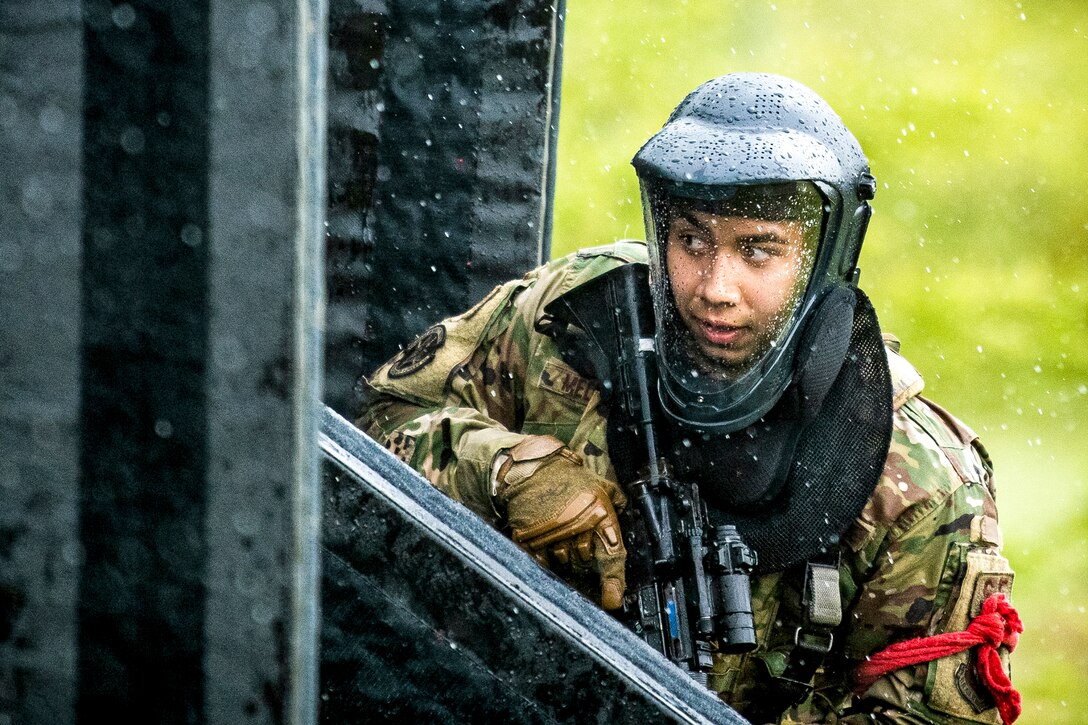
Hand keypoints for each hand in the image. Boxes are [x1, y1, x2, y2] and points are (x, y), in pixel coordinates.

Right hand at [495, 436, 627, 609]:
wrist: (533, 470)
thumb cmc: (568, 479)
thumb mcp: (601, 486)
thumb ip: (617, 503)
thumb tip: (631, 515)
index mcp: (599, 515)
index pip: (611, 555)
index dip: (613, 582)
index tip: (612, 601)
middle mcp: (577, 528)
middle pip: (585, 563)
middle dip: (584, 557)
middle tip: (579, 540)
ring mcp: (552, 536)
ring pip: (564, 563)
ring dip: (566, 555)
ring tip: (562, 534)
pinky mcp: (531, 540)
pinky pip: (543, 562)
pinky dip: (547, 556)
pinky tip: (548, 540)